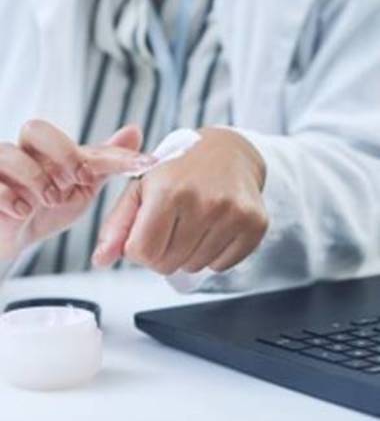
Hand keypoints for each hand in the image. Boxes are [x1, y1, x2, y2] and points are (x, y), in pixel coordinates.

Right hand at [0, 120, 152, 259]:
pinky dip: (8, 196)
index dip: (114, 154)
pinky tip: (21, 211)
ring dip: (35, 178)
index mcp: (51, 153)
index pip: (81, 143)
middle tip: (77, 179)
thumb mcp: (81, 187)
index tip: (144, 165)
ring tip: (48, 201)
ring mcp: (0, 170)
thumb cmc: (44, 208)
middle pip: (35, 129)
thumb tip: (134, 129)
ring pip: (8, 153)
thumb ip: (105, 161)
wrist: (11, 237)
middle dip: (62, 153)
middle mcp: (24, 154)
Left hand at [93, 128, 268, 274]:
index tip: (147, 231)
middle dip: (163, 252)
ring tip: (193, 223)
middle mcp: (203, 202)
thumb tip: (100, 260)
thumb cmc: (180, 169)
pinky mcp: (254, 224)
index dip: (139, 248)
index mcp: (168, 190)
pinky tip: (213, 227)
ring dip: (188, 253)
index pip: (142, 253)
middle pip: (167, 265)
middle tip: (172, 226)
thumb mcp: (141, 187)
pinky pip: (222, 265)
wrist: (229, 152)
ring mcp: (232, 214)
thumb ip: (118, 224)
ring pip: (194, 268)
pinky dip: (214, 254)